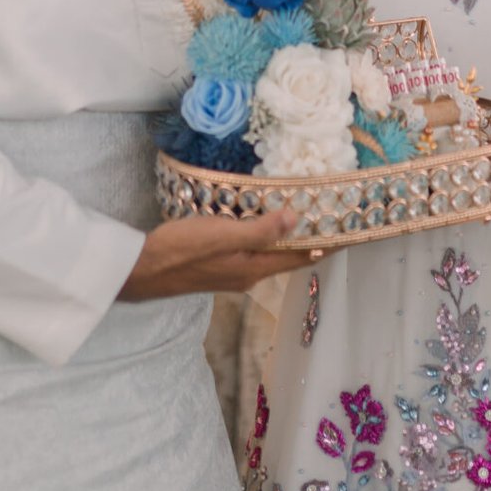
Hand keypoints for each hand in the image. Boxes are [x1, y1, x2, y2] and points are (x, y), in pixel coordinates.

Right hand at [119, 210, 316, 299]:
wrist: (140, 270)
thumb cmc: (181, 250)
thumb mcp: (223, 234)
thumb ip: (260, 229)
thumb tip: (298, 219)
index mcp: (254, 268)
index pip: (301, 256)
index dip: (326, 245)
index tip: (350, 234)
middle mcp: (247, 274)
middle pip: (287, 256)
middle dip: (310, 240)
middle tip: (330, 218)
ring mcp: (230, 271)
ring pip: (268, 254)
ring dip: (287, 238)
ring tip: (302, 216)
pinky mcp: (215, 265)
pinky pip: (250, 250)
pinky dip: (263, 237)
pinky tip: (258, 222)